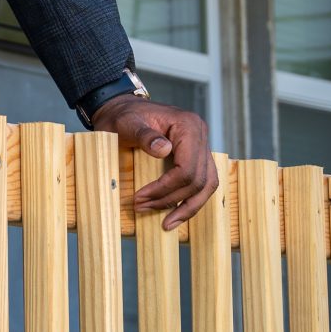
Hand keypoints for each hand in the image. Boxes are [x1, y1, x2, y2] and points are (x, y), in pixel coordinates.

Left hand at [94, 98, 219, 228]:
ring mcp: (201, 145)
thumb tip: (164, 150)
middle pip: (198, 180)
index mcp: (188, 125)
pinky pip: (202, 182)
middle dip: (171, 200)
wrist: (123, 108)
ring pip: (207, 185)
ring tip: (167, 223)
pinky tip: (177, 213)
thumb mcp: (127, 123)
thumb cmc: (124, 115)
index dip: (165, 189)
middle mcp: (200, 134)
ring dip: (187, 207)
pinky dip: (191, 200)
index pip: (187, 168)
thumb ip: (144, 135)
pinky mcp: (196, 155)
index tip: (140, 198)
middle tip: (142, 208)